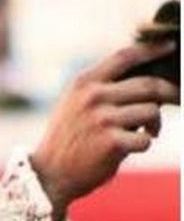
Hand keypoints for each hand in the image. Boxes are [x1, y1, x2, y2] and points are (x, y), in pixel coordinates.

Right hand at [32, 39, 179, 220]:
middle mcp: (93, 97)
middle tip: (178, 99)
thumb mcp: (75, 103)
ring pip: (151, 111)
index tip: (171, 46)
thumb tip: (147, 78)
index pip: (125, 56)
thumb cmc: (69, 138)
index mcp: (84, 83)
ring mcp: (102, 119)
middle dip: (170, 93)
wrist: (49, 174)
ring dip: (155, 124)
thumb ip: (103, 87)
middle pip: (149, 85)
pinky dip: (143, 144)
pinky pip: (145, 139)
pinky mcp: (112, 142)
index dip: (153, 49)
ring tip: (145, 132)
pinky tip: (129, 148)